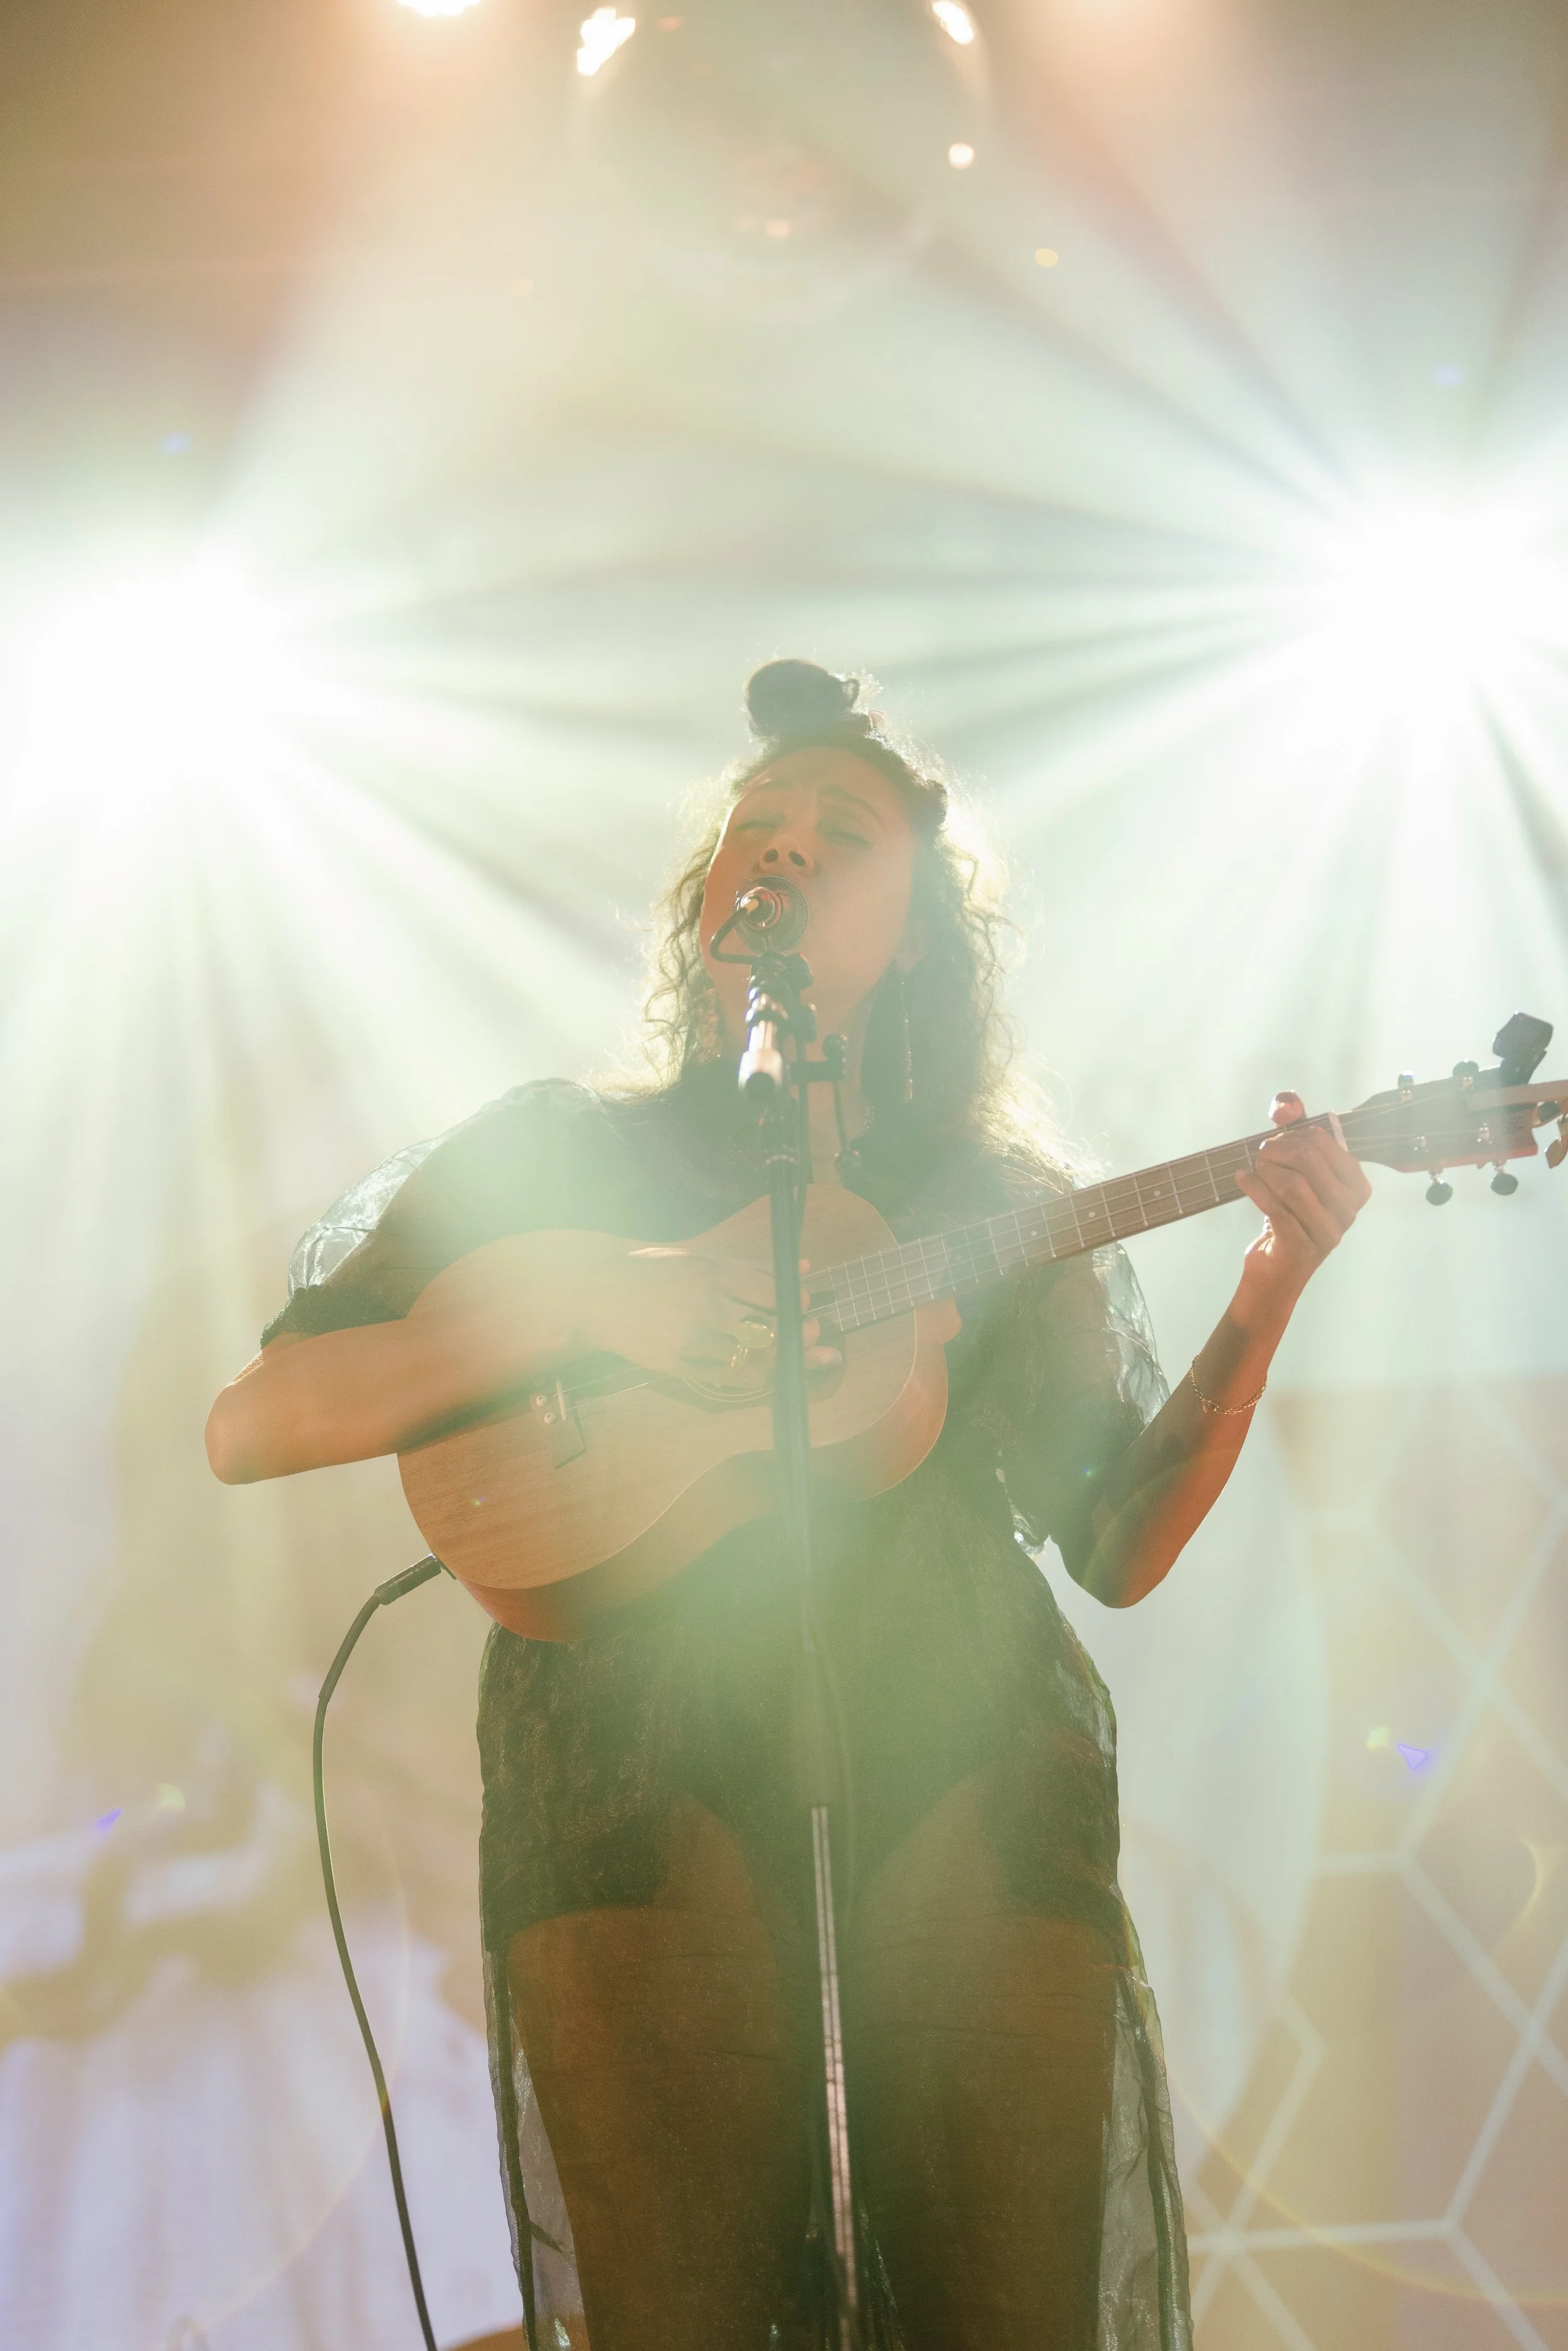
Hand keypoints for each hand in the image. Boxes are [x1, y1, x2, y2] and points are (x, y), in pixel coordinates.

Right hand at [588, 1247, 835, 1382]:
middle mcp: (706, 1306)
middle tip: (813, 1334)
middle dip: (798, 1335)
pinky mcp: (678, 1365)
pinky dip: (753, 1376)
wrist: (598, 1293)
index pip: (773, 1294)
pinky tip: (764, 1371)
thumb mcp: (701, 1257)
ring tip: (795, 1354)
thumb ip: (754, 1266)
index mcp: (714, 1273)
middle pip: (769, 1329)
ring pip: (752, 1357)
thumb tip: (804, 1267)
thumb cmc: (653, 1271)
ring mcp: (692, 1339)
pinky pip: (728, 1378)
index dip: (796, 1304)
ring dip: (780, 1358)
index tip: (806, 1306)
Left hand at [1234, 1092, 1370, 1320]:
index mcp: (1357, 1186)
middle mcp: (1349, 1209)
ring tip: (1254, 1169)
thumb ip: (1294, 1131)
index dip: (1293, 1134)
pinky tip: (1242, 1179)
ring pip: (1292, 1185)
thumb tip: (1286, 1103)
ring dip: (1265, 1171)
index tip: (1276, 1141)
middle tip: (1261, 1153)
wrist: (1279, 1269)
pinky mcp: (1303, 1247)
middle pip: (1307, 1160)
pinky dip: (1253, 1188)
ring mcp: (1329, 1231)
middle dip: (1276, 1150)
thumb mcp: (1297, 1172)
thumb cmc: (1291, 1214)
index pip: (1323, 1142)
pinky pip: (1275, 1208)